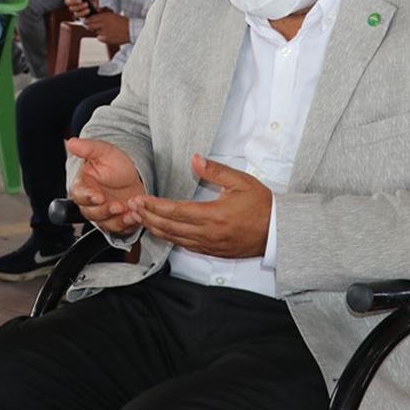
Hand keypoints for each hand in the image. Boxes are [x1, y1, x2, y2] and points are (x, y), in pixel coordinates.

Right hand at [64, 0, 98, 18]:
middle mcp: (71, 0)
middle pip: (67, 2)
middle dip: (74, 1)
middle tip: (81, 0)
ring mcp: (74, 7)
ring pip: (72, 9)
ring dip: (79, 7)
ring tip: (87, 4)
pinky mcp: (78, 13)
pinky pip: (78, 15)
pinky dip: (83, 13)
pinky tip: (88, 10)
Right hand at [66, 137, 146, 235]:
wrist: (133, 174)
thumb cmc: (115, 163)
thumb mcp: (103, 151)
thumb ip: (87, 148)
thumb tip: (71, 143)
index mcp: (83, 186)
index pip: (79, 195)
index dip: (88, 197)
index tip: (98, 196)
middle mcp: (90, 202)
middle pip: (90, 213)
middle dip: (104, 211)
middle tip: (118, 205)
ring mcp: (103, 213)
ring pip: (104, 223)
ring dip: (116, 220)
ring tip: (129, 212)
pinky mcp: (116, 220)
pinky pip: (118, 228)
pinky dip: (126, 224)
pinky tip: (134, 216)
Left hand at [83, 10, 129, 45]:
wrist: (131, 30)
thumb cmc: (122, 22)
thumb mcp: (112, 15)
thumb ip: (103, 14)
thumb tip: (95, 13)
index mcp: (105, 17)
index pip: (91, 18)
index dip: (87, 20)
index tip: (86, 21)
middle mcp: (103, 24)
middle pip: (89, 26)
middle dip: (89, 26)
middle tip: (91, 27)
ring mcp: (104, 32)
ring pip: (96, 32)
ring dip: (98, 32)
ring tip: (107, 30)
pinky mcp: (106, 39)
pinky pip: (100, 38)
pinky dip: (102, 37)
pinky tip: (109, 35)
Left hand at [129, 155, 272, 257]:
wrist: (279, 232)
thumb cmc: (262, 205)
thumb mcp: (241, 182)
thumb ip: (216, 171)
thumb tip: (195, 158)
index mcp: (213, 215)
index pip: (175, 211)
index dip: (154, 206)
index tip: (139, 199)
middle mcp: (208, 233)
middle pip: (169, 227)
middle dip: (147, 217)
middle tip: (130, 208)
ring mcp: (210, 245)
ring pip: (174, 239)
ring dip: (154, 229)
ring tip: (139, 218)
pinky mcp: (212, 252)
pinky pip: (185, 246)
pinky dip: (169, 238)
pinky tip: (160, 231)